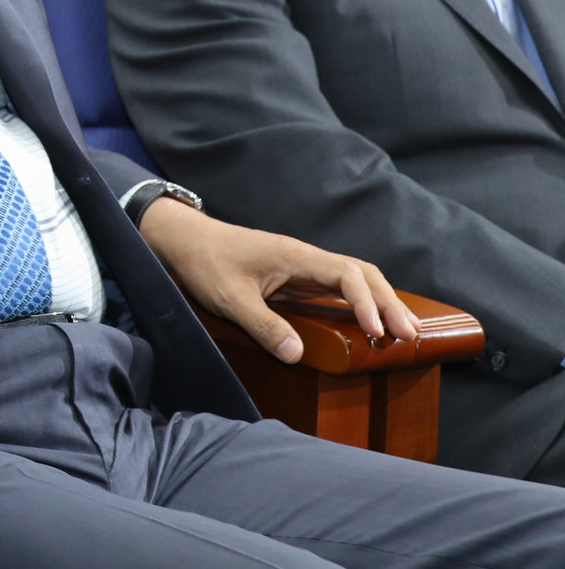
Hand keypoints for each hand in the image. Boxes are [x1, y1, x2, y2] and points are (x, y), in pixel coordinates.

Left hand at [138, 199, 420, 363]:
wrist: (185, 240)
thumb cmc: (205, 262)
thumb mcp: (229, 298)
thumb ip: (262, 325)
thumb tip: (297, 355)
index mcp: (295, 256)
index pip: (347, 274)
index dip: (367, 303)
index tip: (377, 331)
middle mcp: (306, 258)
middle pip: (361, 275)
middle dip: (389, 303)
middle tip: (410, 336)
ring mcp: (302, 268)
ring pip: (354, 281)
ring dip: (380, 303)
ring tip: (405, 333)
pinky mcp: (296, 279)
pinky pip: (337, 290)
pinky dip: (360, 305)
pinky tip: (371, 325)